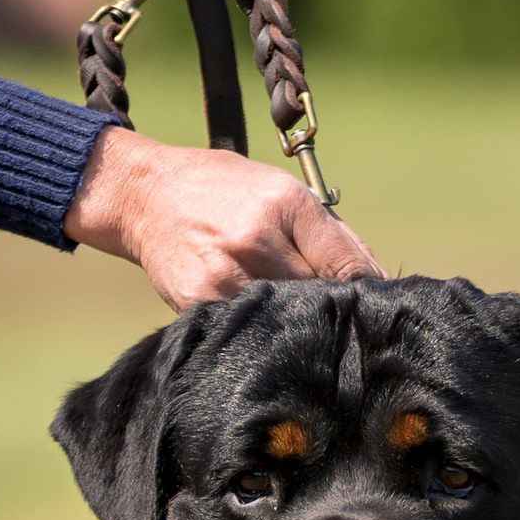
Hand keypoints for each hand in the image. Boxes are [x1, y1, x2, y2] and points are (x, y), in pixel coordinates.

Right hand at [65, 128, 379, 310]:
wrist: (145, 195)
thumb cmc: (224, 191)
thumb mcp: (282, 190)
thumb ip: (331, 234)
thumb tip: (374, 282)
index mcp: (286, 204)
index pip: (348, 265)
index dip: (367, 292)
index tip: (372, 309)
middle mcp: (257, 238)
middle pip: (319, 297)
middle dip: (329, 307)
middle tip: (331, 315)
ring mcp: (225, 274)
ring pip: (285, 319)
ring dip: (295, 323)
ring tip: (290, 315)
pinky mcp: (198, 302)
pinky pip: (247, 328)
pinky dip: (259, 329)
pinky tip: (257, 318)